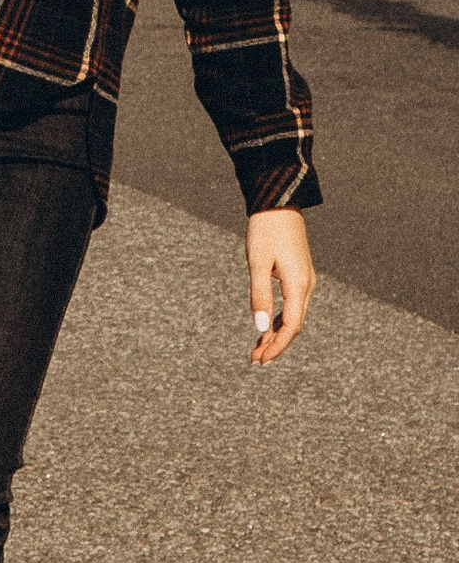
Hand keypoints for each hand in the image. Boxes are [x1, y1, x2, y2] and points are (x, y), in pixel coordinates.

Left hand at [246, 209, 314, 364]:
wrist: (279, 202)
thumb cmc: (266, 229)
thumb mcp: (257, 262)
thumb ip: (259, 295)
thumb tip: (259, 327)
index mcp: (299, 285)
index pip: (291, 327)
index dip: (277, 346)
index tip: (260, 359)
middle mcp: (307, 285)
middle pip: (294, 326)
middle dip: (276, 345)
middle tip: (256, 360)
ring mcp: (304, 280)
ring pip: (293, 317)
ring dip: (277, 333)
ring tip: (258, 348)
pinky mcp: (298, 274)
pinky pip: (292, 305)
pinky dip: (279, 319)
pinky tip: (267, 326)